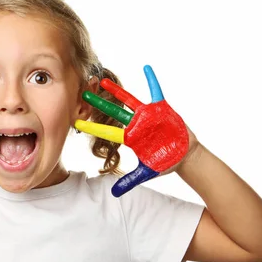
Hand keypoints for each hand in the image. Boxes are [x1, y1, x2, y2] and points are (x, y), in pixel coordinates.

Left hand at [75, 65, 195, 196]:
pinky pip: (156, 91)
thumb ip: (130, 180)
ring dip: (118, 91)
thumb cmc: (165, 162)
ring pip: (129, 100)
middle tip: (83, 94)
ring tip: (104, 81)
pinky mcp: (161, 109)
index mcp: (130, 138)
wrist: (185, 156)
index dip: (92, 126)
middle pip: (113, 112)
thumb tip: (113, 193)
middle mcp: (135, 124)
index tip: (76, 122)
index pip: (107, 131)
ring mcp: (147, 115)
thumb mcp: (146, 173)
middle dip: (98, 104)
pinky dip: (152, 80)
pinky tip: (146, 68)